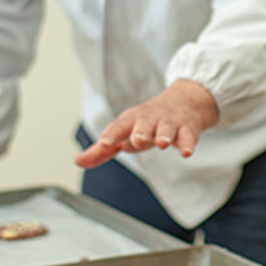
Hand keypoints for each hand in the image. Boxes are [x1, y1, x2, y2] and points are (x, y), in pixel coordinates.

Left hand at [75, 79, 218, 167]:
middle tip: (136, 140)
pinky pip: (188, 136)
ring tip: (162, 143)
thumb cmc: (146, 124)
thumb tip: (77, 161)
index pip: (118, 126)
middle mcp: (150, 119)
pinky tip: (186, 152)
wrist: (181, 103)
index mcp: (131, 120)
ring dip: (164, 134)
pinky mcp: (187, 129)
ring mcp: (169, 123)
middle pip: (143, 123)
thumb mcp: (123, 134)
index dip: (111, 134)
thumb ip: (101, 151)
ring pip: (167, 127)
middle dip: (140, 131)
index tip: (104, 143)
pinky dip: (188, 143)